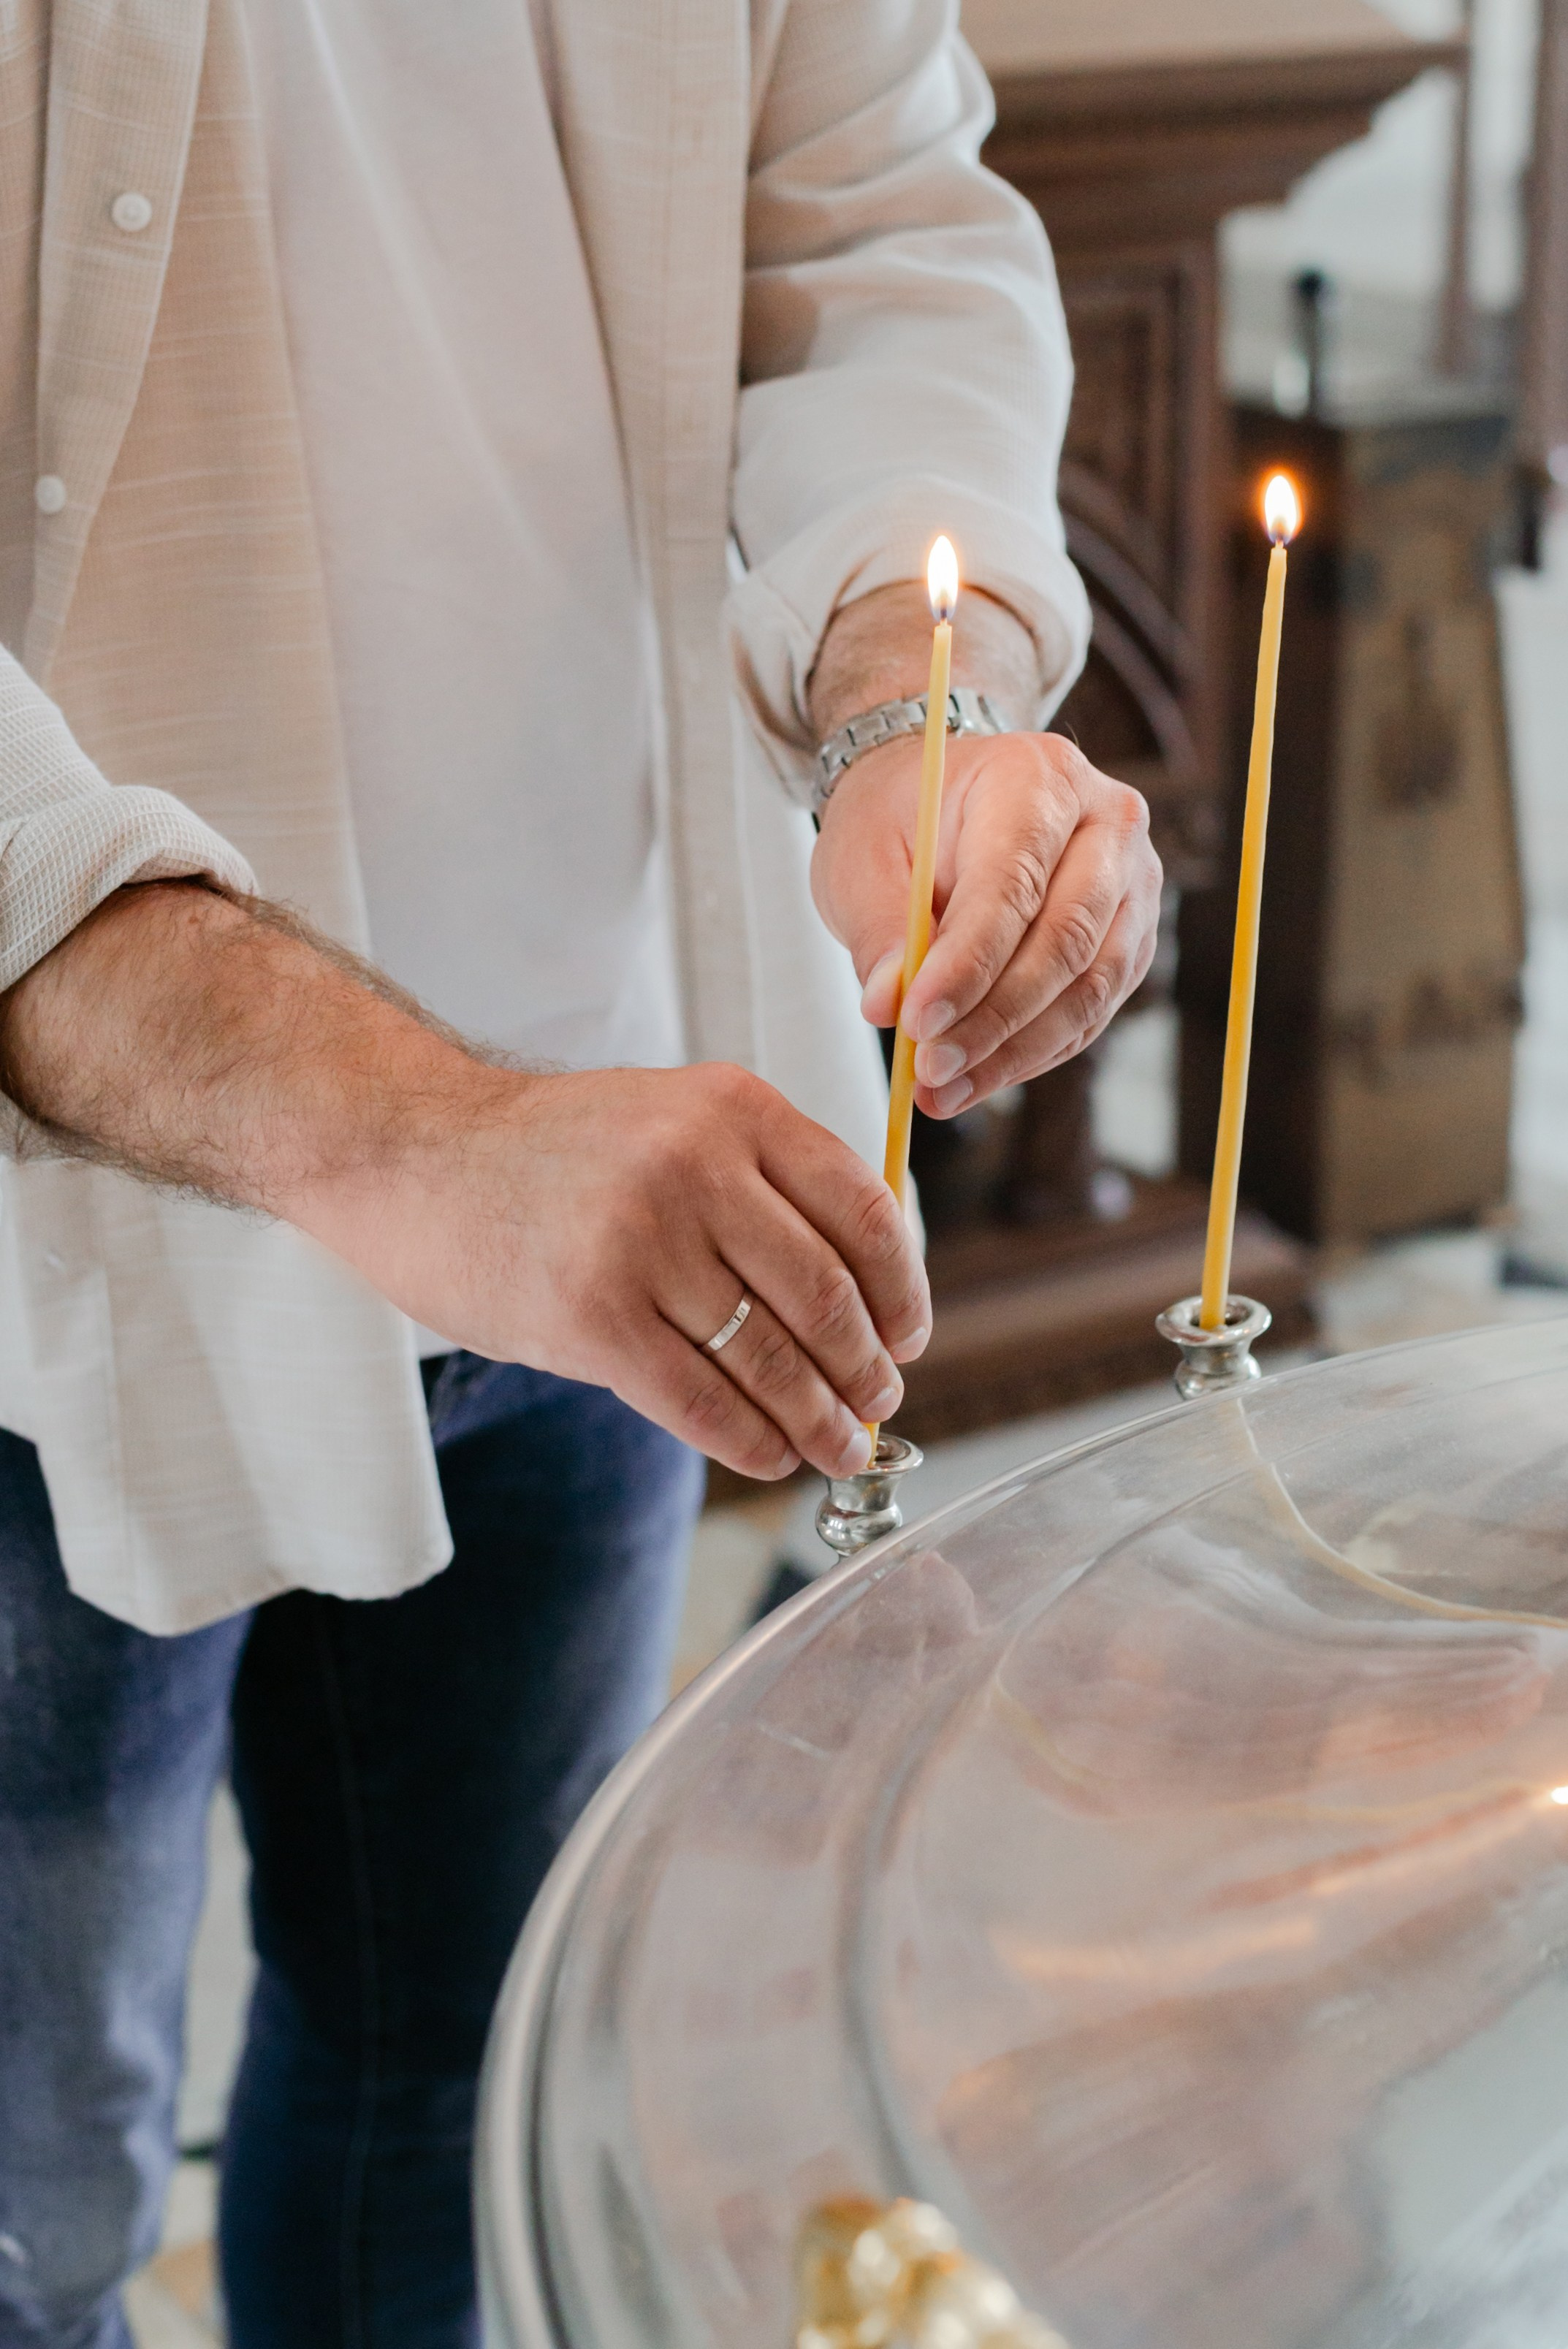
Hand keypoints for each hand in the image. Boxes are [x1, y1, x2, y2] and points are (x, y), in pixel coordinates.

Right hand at [0, 885, 929, 1484]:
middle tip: (876, 1406)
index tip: (908, 1338)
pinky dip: (750, 1440)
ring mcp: (641, 1241)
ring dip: (818, 1419)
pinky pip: (701, 1399)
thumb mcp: (672, 1118)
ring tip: (836, 1448)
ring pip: (770, 1357)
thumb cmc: (550, 1152)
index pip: (862, 1212)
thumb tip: (862, 1295)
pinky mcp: (589, 1316)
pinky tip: (767, 1456)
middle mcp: (697, 1165)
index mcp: (734, 1108)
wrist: (410, 1150)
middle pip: (826, 1294)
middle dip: (865, 1369)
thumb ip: (762, 1181)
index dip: (901, 1291)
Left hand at [811, 730, 1161, 1116]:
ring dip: (1014, 1051)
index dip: (967, 964)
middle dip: (994, 1019)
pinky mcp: (1132, 936)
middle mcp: (1108, 823)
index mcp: (1038, 778)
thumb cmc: (902, 817)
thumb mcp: (863, 858)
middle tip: (930, 1069)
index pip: (1013, 885)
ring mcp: (1133, 882)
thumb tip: (888, 1007)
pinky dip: (1033, 1052)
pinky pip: (1092, 1010)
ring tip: (943, 1089)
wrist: (945, 799)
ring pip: (1089, 987)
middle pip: (1066, 940)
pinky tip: (976, 1077)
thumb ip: (881, 930)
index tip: (917, 1022)